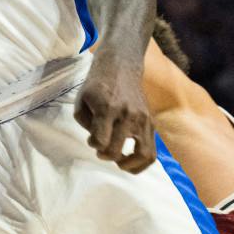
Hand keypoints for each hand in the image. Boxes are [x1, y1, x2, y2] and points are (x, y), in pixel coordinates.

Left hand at [78, 53, 153, 171]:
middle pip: (116, 150)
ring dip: (128, 166)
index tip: (92, 139)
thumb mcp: (82, 99)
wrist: (121, 67)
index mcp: (107, 108)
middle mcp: (128, 114)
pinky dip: (141, 162)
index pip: (100, 141)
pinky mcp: (151, 123)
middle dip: (105, 155)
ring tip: (120, 162)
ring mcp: (143, 119)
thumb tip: (98, 143)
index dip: (93, 144)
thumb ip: (85, 123)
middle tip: (101, 151)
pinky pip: (152, 152)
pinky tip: (130, 162)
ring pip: (143, 155)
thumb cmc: (97, 85)